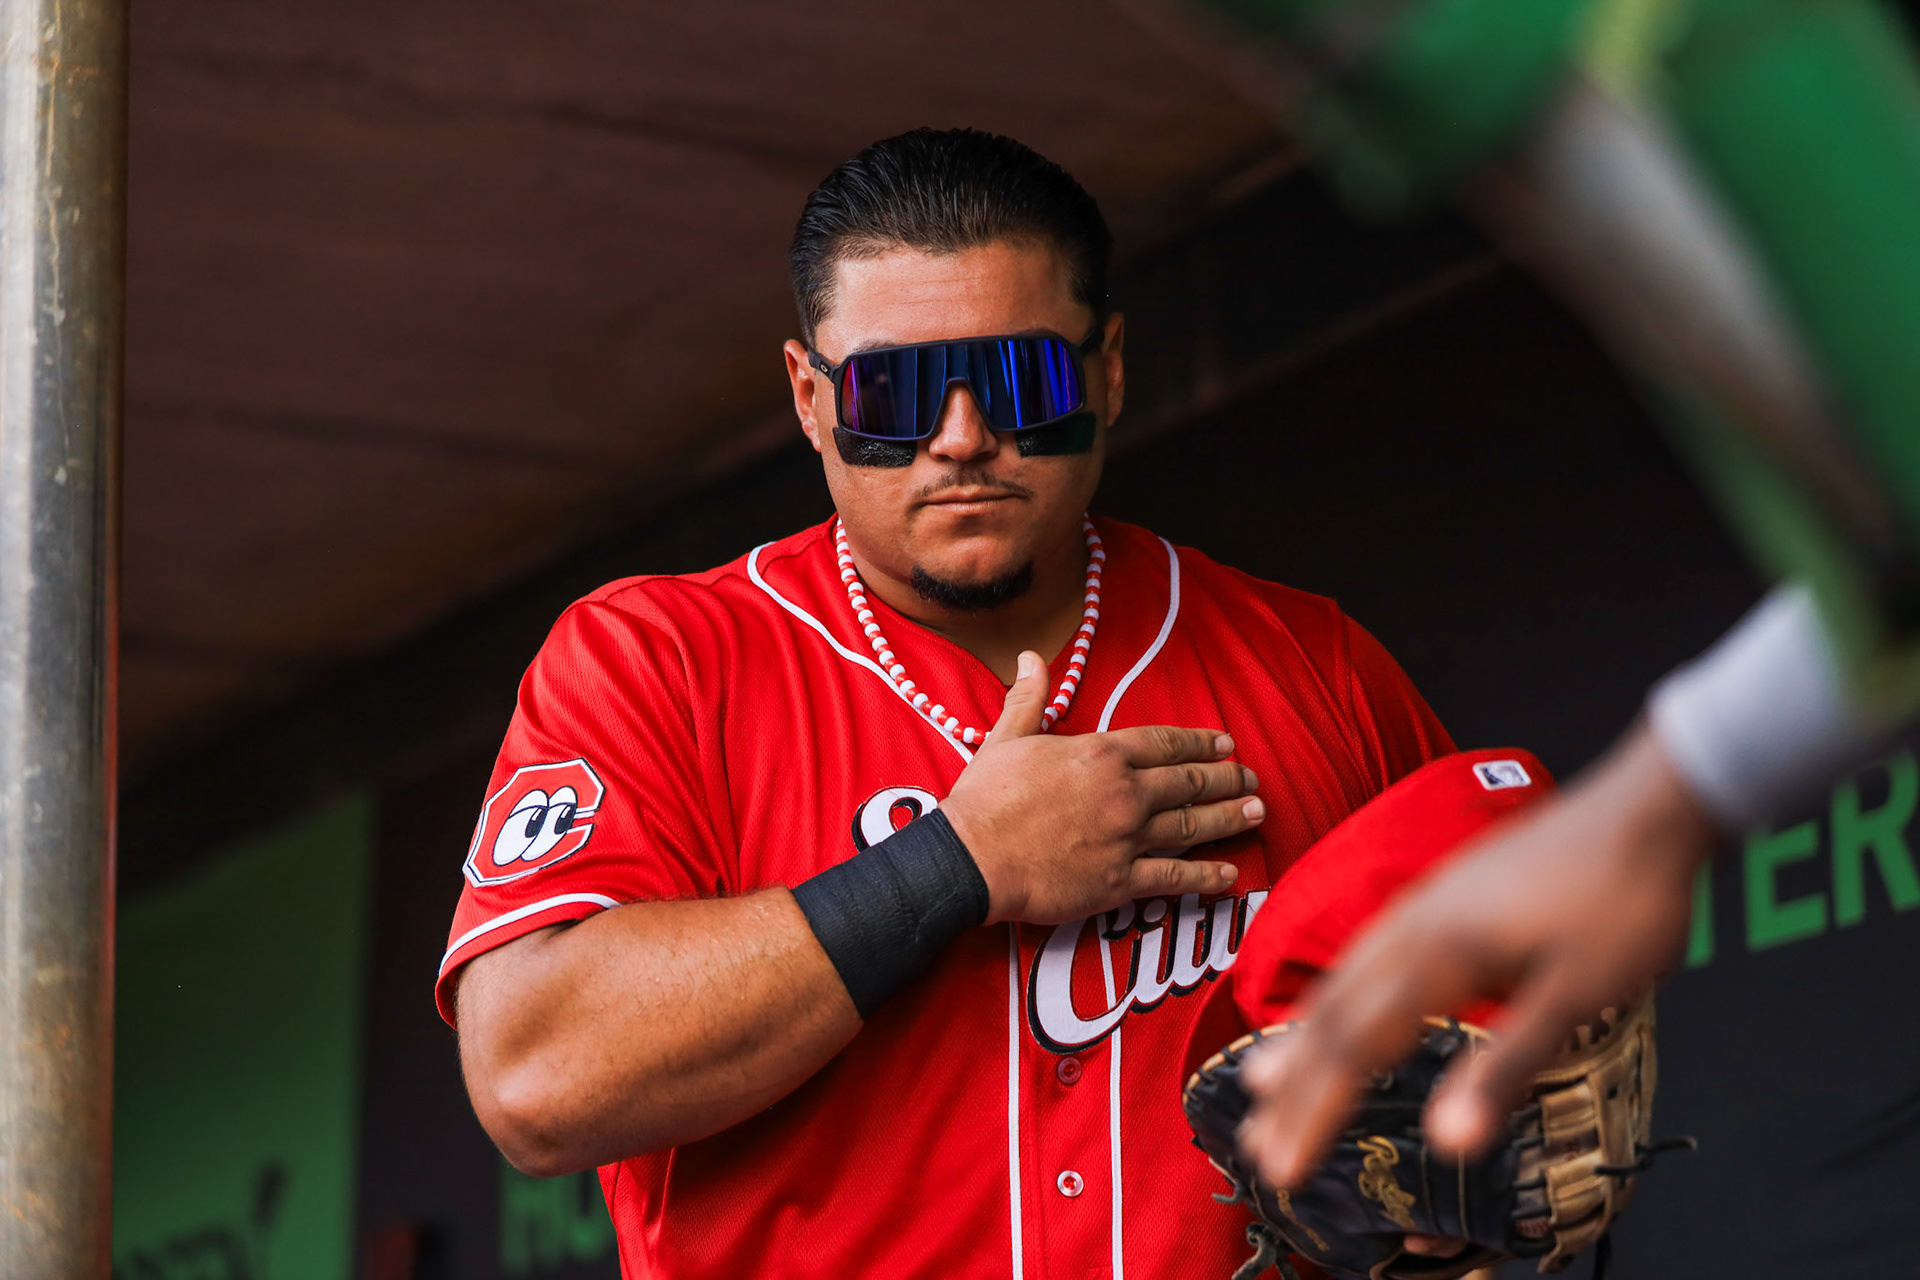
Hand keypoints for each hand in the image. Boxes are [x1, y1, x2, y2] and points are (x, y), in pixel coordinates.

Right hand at [941, 650, 1264, 925]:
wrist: (972, 858)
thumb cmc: (986, 798)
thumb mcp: (1006, 737)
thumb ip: (1029, 698)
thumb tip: (1029, 658)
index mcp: (1100, 754)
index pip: (1163, 743)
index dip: (1198, 742)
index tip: (1224, 743)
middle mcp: (1123, 792)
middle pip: (1188, 782)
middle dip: (1225, 778)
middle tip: (1251, 777)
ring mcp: (1126, 838)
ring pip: (1191, 825)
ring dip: (1228, 818)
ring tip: (1256, 812)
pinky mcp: (1119, 881)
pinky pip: (1173, 877)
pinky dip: (1205, 876)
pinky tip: (1229, 874)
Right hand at [1236, 721, 1716, 1186]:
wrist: (1650, 807)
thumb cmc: (1624, 898)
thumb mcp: (1576, 994)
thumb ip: (1506, 1067)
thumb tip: (1450, 1143)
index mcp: (1439, 954)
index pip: (1355, 1047)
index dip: (1314, 1112)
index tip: (1281, 1166)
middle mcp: (1414, 926)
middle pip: (1332, 1015)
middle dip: (1290, 1084)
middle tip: (1251, 1139)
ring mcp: (1424, 905)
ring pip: (1341, 980)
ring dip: (1300, 1039)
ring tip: (1263, 1075)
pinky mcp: (1443, 896)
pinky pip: (1363, 956)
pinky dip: (1332, 996)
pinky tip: (1336, 1003)